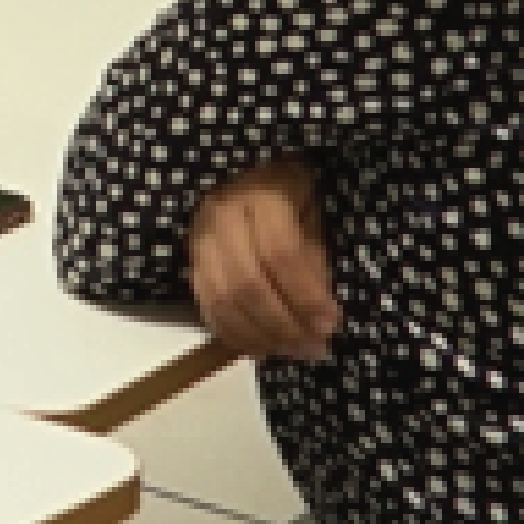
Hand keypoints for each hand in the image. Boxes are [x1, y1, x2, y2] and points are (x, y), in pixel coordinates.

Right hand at [185, 158, 340, 361]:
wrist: (247, 171)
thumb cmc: (291, 190)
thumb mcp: (314, 212)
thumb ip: (316, 259)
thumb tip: (319, 315)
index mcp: (261, 194)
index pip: (280, 253)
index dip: (306, 294)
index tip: (332, 323)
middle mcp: (222, 215)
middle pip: (247, 283)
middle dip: (284, 325)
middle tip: (316, 348)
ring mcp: (200, 238)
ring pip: (223, 300)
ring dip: (260, 337)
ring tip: (293, 352)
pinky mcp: (191, 260)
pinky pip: (206, 305)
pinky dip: (233, 334)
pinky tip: (261, 348)